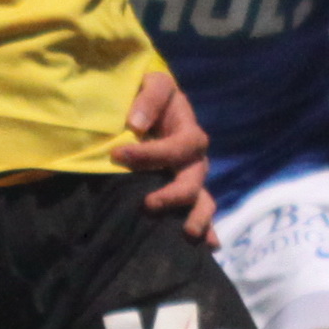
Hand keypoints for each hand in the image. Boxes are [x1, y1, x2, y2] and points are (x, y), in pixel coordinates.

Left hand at [113, 69, 213, 242]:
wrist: (150, 102)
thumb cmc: (148, 93)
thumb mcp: (152, 83)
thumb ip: (148, 97)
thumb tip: (137, 124)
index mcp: (188, 130)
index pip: (179, 146)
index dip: (152, 154)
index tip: (119, 155)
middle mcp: (193, 157)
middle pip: (195, 178)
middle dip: (175, 194)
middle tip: (149, 204)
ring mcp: (190, 176)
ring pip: (202, 199)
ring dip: (197, 217)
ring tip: (187, 233)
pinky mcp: (184, 190)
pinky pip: (199, 210)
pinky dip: (207, 229)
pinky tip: (210, 246)